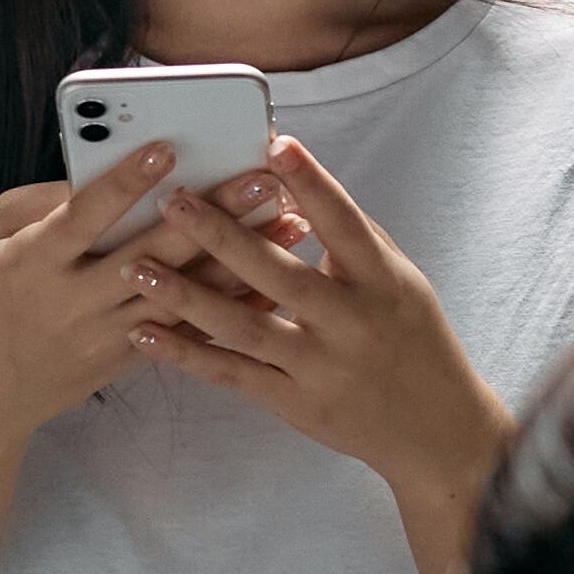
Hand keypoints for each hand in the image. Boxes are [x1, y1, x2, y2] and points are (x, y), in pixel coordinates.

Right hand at [0, 145, 305, 454]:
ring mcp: (108, 332)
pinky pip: (191, 331)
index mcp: (34, 261)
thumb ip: (38, 207)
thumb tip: (94, 174)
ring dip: (243, 258)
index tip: (167, 149)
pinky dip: (233, 306)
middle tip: (263, 179)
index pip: (84, 215)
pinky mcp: (131, 357)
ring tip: (290, 223)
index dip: (125, 182)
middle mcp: (77, 298)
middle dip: (215, 213)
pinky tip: (276, 282)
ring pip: (187, 293)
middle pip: (155, 251)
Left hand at [125, 136, 511, 498]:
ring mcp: (322, 366)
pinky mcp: (297, 403)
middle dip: (223, 235)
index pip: (345, 226)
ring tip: (137, 266)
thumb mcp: (403, 284)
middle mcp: (352, 324)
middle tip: (174, 201)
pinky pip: (234, 375)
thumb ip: (355, 240)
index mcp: (383, 284)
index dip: (312, 184)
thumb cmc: (415, 343)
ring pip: (245, 327)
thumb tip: (301, 185)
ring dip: (187, 296)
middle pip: (280, 275)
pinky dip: (188, 354)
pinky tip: (145, 333)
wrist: (436, 429)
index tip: (277, 144)